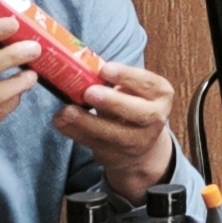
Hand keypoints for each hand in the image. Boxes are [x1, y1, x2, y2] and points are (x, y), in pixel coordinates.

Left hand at [55, 57, 179, 203]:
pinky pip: (95, 144)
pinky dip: (75, 133)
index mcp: (161, 94)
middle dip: (113, 102)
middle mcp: (155, 118)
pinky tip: (60, 122)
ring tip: (67, 111)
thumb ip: (113, 80)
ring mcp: (138, 140)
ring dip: (88, 122)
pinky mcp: (117, 155)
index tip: (105, 69)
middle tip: (89, 92)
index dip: (127, 76)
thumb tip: (83, 68)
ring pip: (115, 134)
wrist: (140, 141)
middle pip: (140, 113)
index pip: (148, 83)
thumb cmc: (131, 104)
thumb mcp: (133, 89)